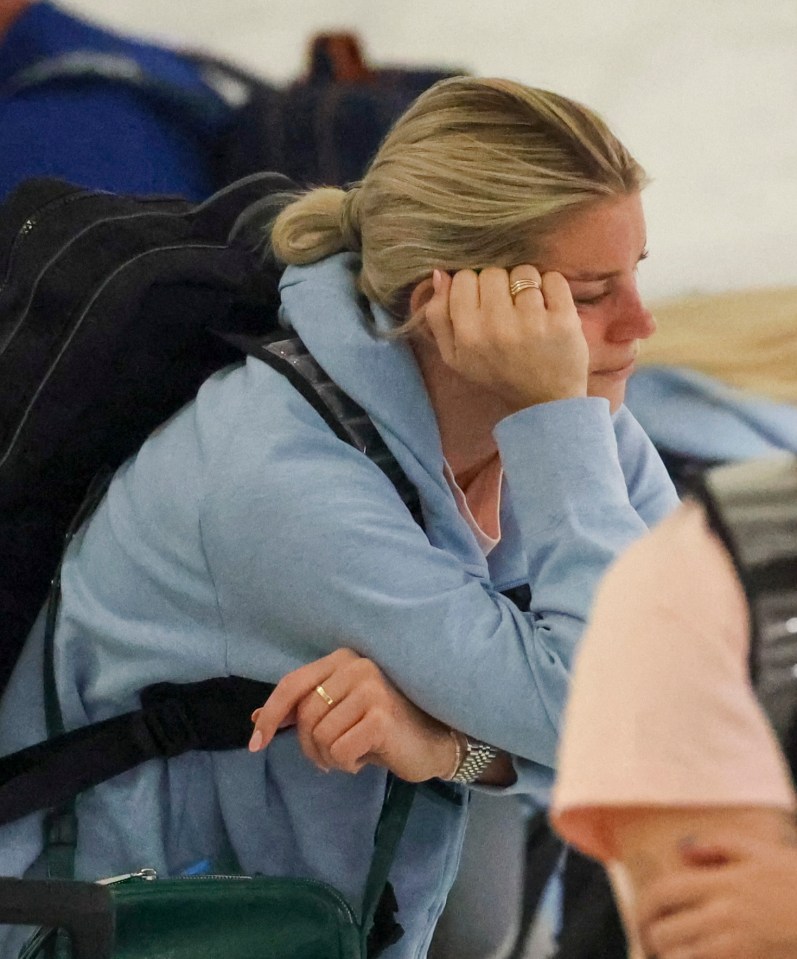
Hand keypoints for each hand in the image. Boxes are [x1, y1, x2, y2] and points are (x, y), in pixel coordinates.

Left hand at [248, 649, 456, 781]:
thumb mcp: (340, 713)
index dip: (270, 715)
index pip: (291, 684)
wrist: (435, 742)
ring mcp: (370, 688)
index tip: (256, 744)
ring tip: (354, 754)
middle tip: (330, 758)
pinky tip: (369, 756)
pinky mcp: (380, 715)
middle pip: (304, 714)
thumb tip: (256, 720)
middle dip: (308, 746)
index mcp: (342, 659)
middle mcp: (356, 665)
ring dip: (330, 758)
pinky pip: (339, 751)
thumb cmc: (384, 727)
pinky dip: (349, 764)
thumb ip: (303, 711)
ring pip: (320, 736)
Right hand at [424, 266, 588, 412]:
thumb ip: (438, 317)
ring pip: (523, 273)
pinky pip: (554, 279)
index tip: (482, 303)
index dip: (473, 286)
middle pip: (492, 272)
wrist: (543, 402)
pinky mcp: (563, 320)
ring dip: (526, 284)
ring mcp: (533, 323)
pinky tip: (548, 306)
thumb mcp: (455, 356)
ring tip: (529, 308)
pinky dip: (552, 286)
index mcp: (468, 335)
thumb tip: (439, 273)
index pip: (464, 278)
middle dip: (499, 285)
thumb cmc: (496, 375)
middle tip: (507, 307)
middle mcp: (498, 327)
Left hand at [637, 836, 796, 958]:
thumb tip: (683, 849)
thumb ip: (720, 846)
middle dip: (654, 937)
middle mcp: (724, 915)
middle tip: (655, 939)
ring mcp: (736, 946)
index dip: (644, 906)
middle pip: (665, 931)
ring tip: (673, 953)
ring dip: (671, 956)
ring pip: (680, 958)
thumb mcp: (765, 853)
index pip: (663, 893)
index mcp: (723, 883)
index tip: (642, 914)